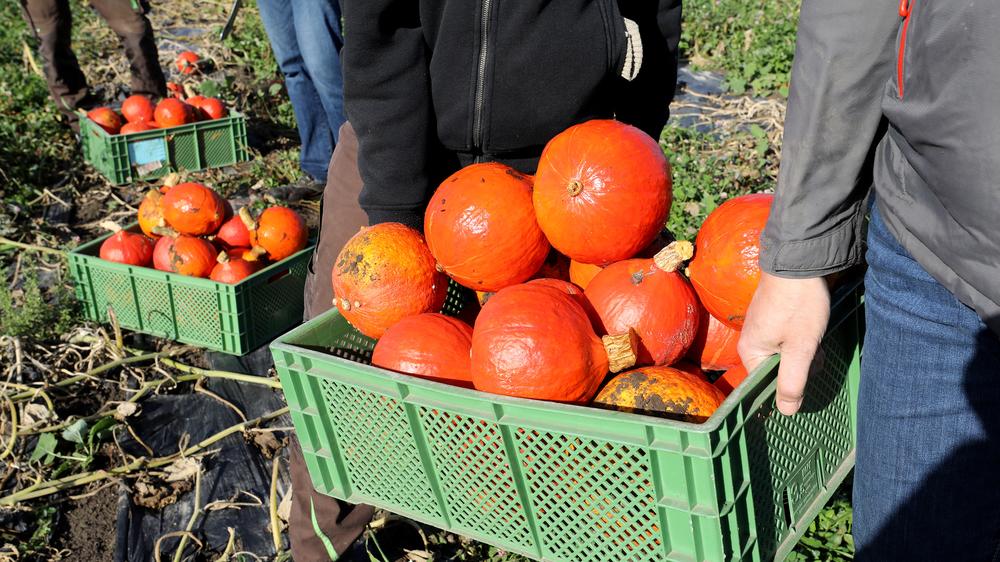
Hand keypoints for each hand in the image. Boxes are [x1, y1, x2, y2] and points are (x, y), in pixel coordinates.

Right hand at [738, 273, 830, 414]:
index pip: (768, 385)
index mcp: (750, 352)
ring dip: (803, 352)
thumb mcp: (800, 348)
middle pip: (778, 370)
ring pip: (784, 354)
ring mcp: (760, 328)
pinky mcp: (772, 317)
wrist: (799, 261)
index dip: (790, 386)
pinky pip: (785, 340)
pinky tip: (812, 328)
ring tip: (815, 337)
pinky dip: (801, 339)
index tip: (809, 377)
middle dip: (800, 367)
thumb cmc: (799, 306)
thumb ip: (793, 381)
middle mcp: (750, 342)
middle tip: (816, 352)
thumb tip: (786, 413)